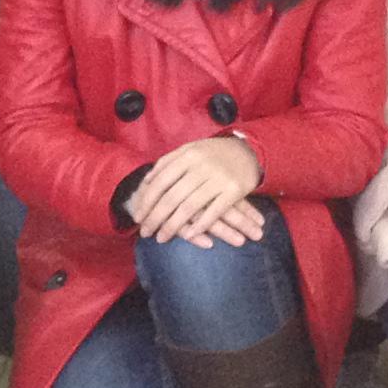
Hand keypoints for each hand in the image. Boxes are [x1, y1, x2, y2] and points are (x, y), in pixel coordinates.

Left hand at [127, 135, 259, 243]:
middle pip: (172, 197)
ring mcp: (218, 178)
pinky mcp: (234, 190)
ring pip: (189, 207)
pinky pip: (214, 212)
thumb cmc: (213, 154)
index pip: (161, 181)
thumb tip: (147, 180)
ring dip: (173, 226)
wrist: (249, 150)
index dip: (147, 201)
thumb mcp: (190, 150)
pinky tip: (189, 235)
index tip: (138, 217)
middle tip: (145, 233)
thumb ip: (168, 162)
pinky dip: (200, 226)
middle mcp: (201, 166)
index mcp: (188, 155)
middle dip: (155, 218)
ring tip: (161, 238)